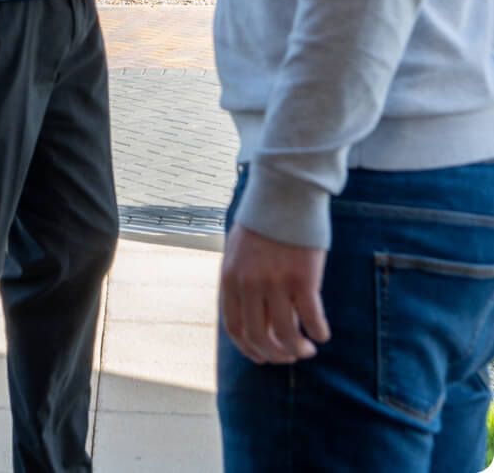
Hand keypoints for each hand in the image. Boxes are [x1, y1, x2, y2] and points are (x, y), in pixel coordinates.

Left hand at [220, 224, 330, 363]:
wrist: (283, 194)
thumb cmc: (263, 222)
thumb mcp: (238, 251)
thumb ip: (241, 281)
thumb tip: (253, 314)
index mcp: (230, 278)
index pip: (234, 327)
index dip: (249, 349)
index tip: (264, 357)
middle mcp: (249, 284)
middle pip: (259, 337)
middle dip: (276, 355)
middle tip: (290, 357)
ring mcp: (275, 283)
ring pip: (286, 334)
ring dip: (298, 349)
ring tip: (307, 349)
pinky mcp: (302, 279)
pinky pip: (312, 319)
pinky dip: (318, 333)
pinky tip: (322, 334)